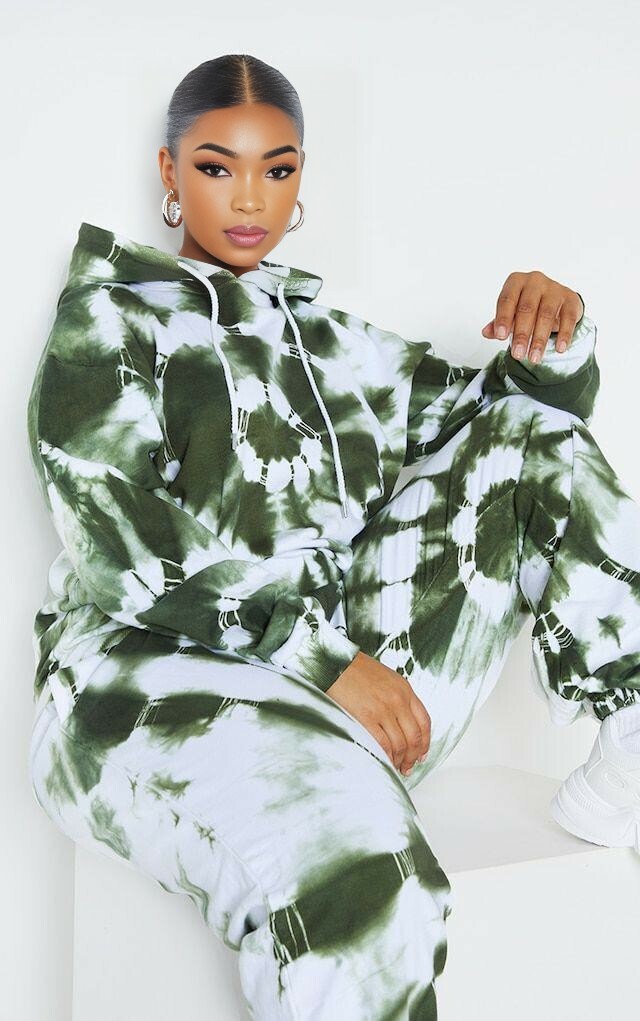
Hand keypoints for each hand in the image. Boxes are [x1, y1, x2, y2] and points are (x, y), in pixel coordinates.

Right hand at [325, 651, 430, 775]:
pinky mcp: (366, 717)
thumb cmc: (357, 670)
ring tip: (395, 768)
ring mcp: (383, 709)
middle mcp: (398, 700)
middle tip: (408, 767)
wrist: (335, 662)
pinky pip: (382, 744)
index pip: (424, 722)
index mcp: (405, 689)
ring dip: (399, 760)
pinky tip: (384, 762)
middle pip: (414, 737)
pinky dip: (386, 757)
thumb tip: (403, 723)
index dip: (425, 743)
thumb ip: (399, 697)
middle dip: (413, 757)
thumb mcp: (387, 678)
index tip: (421, 754)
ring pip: (400, 744)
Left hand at [481, 270, 584, 364]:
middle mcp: (535, 280)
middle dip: (522, 334)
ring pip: (546, 314)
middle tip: (518, 354)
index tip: (500, 337)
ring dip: (540, 339)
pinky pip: (568, 318)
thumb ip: (498, 324)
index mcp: (516, 282)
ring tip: (534, 358)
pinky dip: (564, 335)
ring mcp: (554, 288)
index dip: (503, 318)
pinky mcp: (570, 299)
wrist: (555, 301)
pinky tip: (559, 349)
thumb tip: (486, 333)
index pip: (507, 299)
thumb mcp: (510, 313)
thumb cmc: (526, 307)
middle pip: (527, 309)